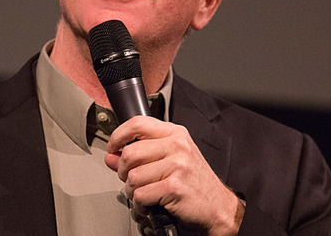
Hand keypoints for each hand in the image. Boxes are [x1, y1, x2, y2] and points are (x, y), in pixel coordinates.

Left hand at [105, 116, 242, 234]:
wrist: (219, 206)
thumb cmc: (195, 182)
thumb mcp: (171, 159)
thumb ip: (141, 155)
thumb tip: (111, 156)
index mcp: (176, 134)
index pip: (138, 123)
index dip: (118, 136)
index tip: (113, 148)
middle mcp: (177, 146)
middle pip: (130, 153)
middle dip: (123, 171)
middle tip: (131, 179)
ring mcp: (177, 166)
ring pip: (133, 176)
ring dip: (132, 190)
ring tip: (143, 193)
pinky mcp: (174, 187)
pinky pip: (140, 195)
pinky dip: (140, 204)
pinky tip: (149, 204)